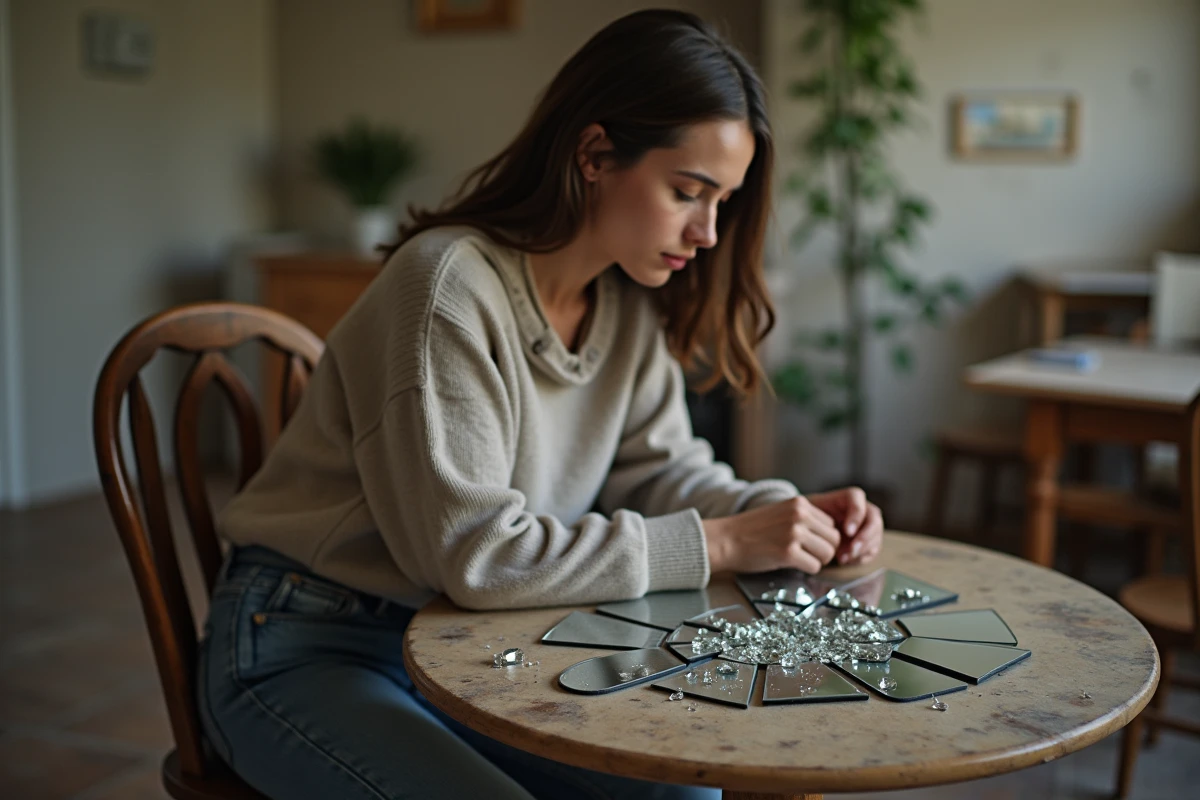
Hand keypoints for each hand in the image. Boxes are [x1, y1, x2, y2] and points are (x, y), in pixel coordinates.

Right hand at [702, 496, 840, 574]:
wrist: (725, 539)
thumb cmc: (750, 530)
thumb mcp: (780, 512)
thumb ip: (802, 518)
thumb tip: (826, 535)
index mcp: (799, 503)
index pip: (831, 524)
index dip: (822, 538)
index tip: (809, 545)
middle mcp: (800, 515)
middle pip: (834, 539)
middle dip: (824, 551)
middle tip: (808, 556)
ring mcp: (794, 533)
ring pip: (828, 554)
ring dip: (817, 561)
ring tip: (799, 560)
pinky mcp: (788, 552)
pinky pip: (814, 567)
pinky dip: (806, 570)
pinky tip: (791, 564)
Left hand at [806, 487, 883, 565]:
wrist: (809, 527)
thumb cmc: (808, 515)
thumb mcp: (809, 511)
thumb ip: (817, 514)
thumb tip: (829, 528)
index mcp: (850, 497)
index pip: (859, 502)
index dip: (857, 517)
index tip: (847, 532)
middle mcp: (863, 509)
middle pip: (874, 521)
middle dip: (865, 537)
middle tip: (852, 550)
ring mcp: (867, 526)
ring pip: (876, 537)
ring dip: (862, 550)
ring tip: (842, 558)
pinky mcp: (867, 541)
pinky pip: (872, 551)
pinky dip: (860, 558)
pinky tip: (845, 560)